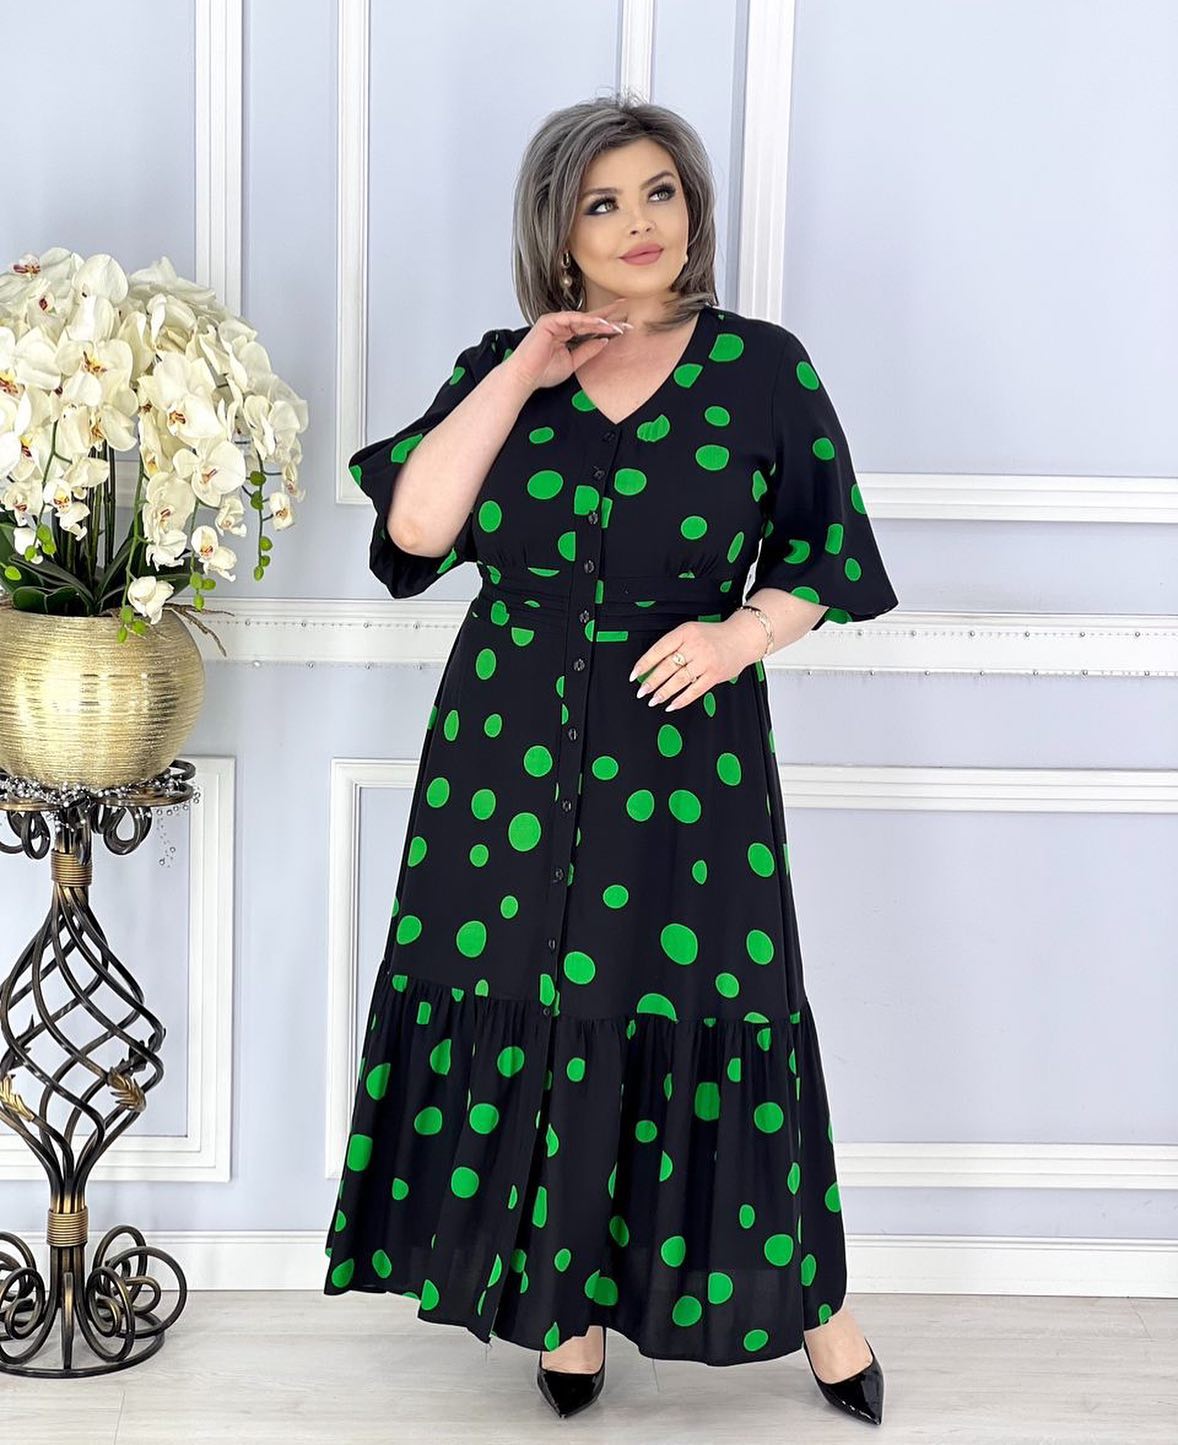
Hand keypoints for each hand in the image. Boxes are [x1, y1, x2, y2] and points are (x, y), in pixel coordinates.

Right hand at [502, 301, 632, 394]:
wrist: (525, 378)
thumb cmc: (542, 372)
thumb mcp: (572, 362)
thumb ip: (588, 351)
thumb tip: (605, 341)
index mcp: (566, 333)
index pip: (590, 327)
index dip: (607, 325)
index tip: (624, 326)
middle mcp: (561, 324)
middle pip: (589, 319)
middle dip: (608, 317)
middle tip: (627, 314)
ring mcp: (555, 321)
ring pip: (583, 318)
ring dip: (601, 321)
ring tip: (618, 325)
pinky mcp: (549, 321)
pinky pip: (572, 318)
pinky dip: (587, 321)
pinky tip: (600, 324)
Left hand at [628, 614, 766, 711]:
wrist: (742, 638)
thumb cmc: (713, 637)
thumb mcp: (691, 632)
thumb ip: (674, 646)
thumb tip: (652, 667)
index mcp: (685, 633)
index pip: (659, 649)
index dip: (645, 663)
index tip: (634, 675)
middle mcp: (695, 646)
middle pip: (668, 666)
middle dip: (652, 681)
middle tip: (641, 691)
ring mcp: (705, 661)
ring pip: (679, 680)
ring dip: (664, 692)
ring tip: (653, 700)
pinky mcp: (714, 675)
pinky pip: (695, 690)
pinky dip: (682, 700)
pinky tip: (672, 705)